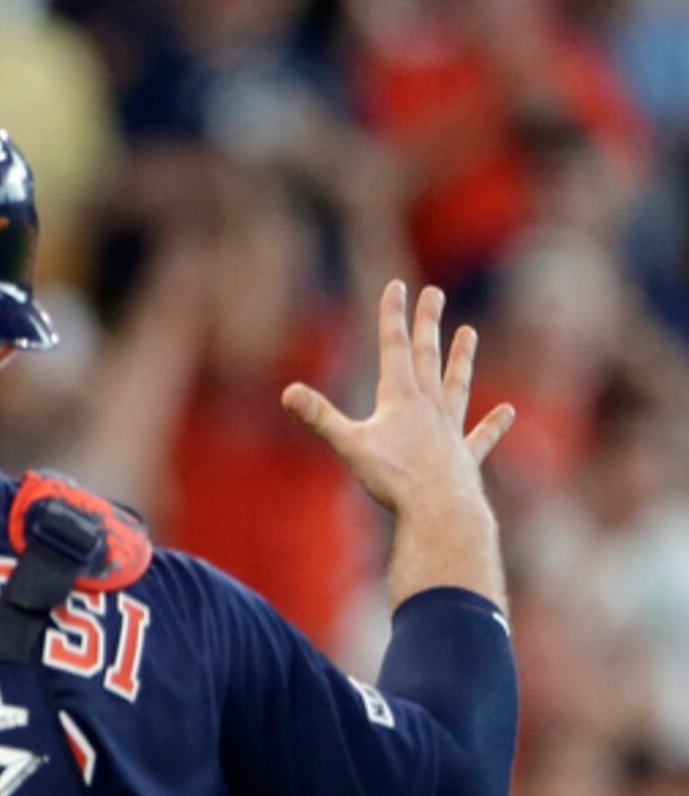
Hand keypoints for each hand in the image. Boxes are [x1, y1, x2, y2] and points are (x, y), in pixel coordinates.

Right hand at [282, 281, 515, 518]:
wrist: (439, 509)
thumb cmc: (395, 478)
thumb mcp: (350, 445)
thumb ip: (320, 417)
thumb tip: (288, 392)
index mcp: (401, 398)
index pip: (394, 348)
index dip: (393, 316)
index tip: (398, 286)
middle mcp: (429, 406)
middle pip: (427, 357)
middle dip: (427, 324)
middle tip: (434, 294)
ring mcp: (450, 429)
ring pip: (456, 385)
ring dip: (461, 360)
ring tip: (469, 334)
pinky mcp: (464, 456)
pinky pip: (481, 436)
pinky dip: (494, 424)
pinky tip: (507, 412)